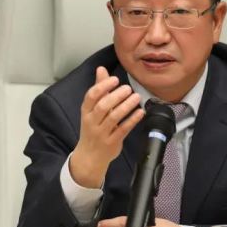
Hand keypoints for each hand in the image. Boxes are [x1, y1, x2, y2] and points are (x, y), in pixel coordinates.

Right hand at [70, 67, 144, 187]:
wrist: (89, 157)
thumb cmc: (92, 129)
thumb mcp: (91, 110)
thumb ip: (98, 89)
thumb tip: (101, 69)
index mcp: (86, 112)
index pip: (91, 96)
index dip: (103, 86)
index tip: (115, 79)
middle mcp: (92, 122)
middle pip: (103, 106)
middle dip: (116, 95)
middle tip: (128, 88)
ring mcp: (102, 133)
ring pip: (114, 118)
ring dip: (126, 106)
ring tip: (136, 97)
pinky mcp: (112, 142)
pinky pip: (123, 130)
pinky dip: (132, 120)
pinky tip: (140, 112)